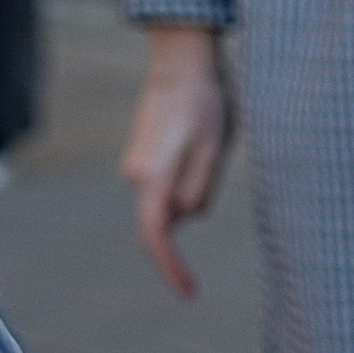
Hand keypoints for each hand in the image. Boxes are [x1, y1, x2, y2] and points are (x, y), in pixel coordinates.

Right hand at [122, 25, 230, 296]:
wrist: (182, 58)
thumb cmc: (206, 101)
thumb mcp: (215, 147)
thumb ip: (198, 187)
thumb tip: (184, 217)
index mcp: (152, 176)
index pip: (156, 237)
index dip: (172, 269)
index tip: (190, 294)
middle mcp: (135, 174)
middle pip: (172, 216)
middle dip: (198, 202)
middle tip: (218, 156)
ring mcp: (135, 164)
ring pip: (173, 199)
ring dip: (197, 183)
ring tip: (211, 138)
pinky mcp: (143, 156)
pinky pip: (169, 183)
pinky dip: (189, 174)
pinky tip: (201, 138)